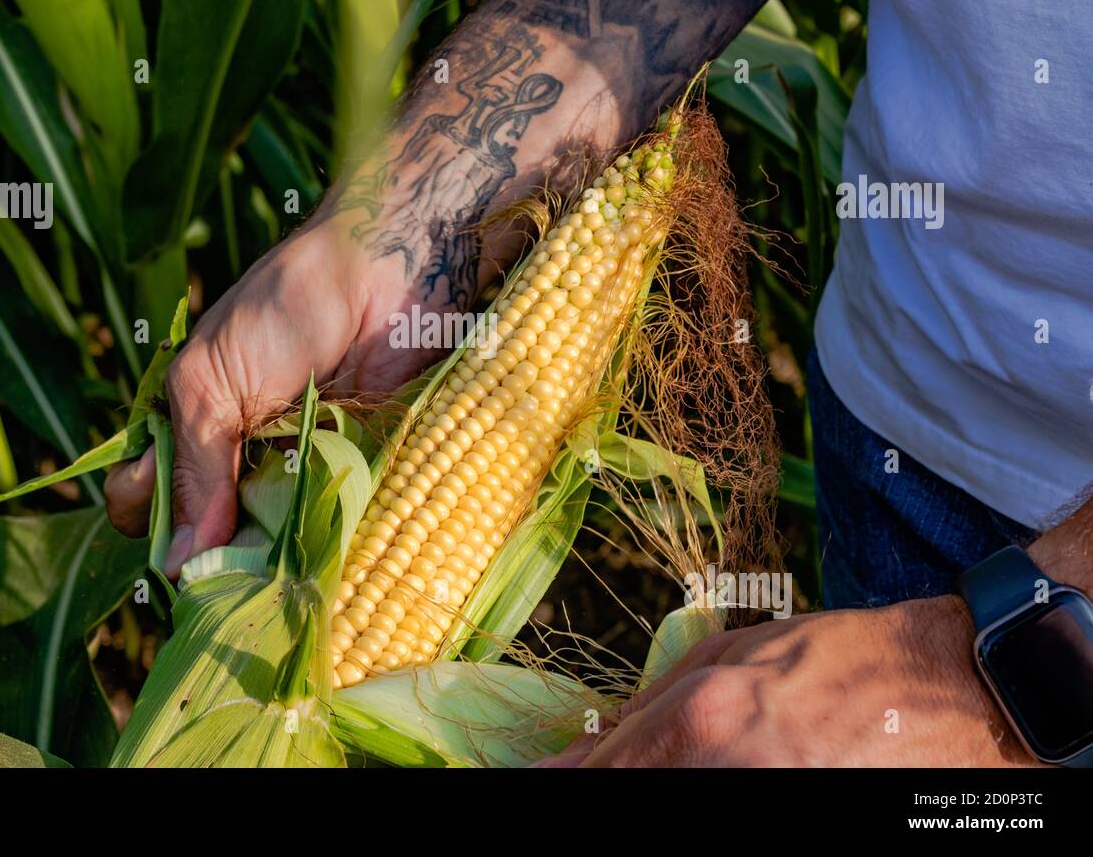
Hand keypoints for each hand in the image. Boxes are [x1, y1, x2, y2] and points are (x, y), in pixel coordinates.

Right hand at [103, 220, 452, 575]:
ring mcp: (295, 474)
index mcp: (188, 427)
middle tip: (222, 559)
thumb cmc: (283, 311)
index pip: (143, 499)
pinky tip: (319, 557)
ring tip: (269, 566)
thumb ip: (193, 469)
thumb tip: (172, 564)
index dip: (146, 519)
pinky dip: (321, 548)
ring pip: (266, 545)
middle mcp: (237, 460)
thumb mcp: (211, 384)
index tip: (162, 524)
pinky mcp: (352, 480)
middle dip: (208, 556)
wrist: (381, 279)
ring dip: (265, 561)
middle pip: (205, 536)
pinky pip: (329, 533)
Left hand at [540, 597, 1031, 765]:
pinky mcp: (797, 817)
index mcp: (706, 717)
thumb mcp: (732, 655)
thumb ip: (652, 705)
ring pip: (671, 805)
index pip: (605, 772)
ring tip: (677, 763)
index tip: (529, 784)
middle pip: (631, 794)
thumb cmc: (836, 657)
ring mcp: (765, 801)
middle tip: (587, 776)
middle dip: (603, 785)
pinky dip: (697, 792)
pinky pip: (717, 814)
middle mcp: (728, 769)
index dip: (561, 783)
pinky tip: (705, 774)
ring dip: (655, 785)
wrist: (943, 687)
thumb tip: (587, 749)